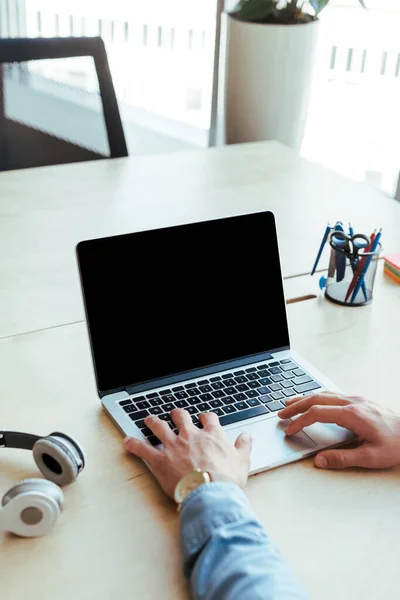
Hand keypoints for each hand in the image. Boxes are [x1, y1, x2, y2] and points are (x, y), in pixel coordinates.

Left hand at [124, 409, 252, 498]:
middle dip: (176, 414)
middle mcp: (191, 436)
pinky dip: (133, 444)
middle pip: (181, 417)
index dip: (205, 417)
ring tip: (148, 419)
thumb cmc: (226, 480)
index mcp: (211, 435)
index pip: (208, 418)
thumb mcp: (242, 462)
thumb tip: (247, 437)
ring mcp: (174, 446)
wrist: (211, 493)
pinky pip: (143, 449)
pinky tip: (127, 441)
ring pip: (159, 427)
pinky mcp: (160, 460)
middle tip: (174, 414)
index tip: (203, 418)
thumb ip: (244, 447)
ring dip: (153, 422)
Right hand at [278, 392, 399, 469]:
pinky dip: (318, 397)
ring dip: (305, 398)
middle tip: (281, 413)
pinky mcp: (361, 401)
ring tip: (290, 402)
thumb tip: (319, 461)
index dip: (300, 421)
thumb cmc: (396, 445)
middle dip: (296, 405)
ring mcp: (357, 399)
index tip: (289, 429)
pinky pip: (333, 394)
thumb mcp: (370, 457)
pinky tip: (315, 401)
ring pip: (324, 393)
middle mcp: (353, 402)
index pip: (317, 413)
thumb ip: (342, 459)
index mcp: (352, 414)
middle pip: (316, 398)